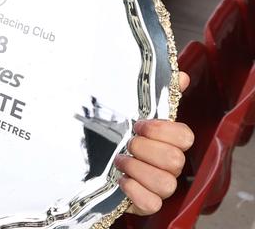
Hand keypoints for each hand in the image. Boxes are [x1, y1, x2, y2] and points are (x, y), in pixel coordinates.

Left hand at [116, 72, 194, 214]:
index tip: (138, 124)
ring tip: (119, 161)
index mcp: (170, 142)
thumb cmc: (118, 134)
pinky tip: (121, 181)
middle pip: (174, 160)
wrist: (93, 160)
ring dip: (138, 170)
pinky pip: (152, 204)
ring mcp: (160, 187)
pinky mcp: (146, 203)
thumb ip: (156, 94)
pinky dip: (135, 192)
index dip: (162, 130)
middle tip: (127, 144)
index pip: (185, 137)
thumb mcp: (131, 111)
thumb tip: (182, 75)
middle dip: (145, 149)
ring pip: (166, 184)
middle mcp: (170, 166)